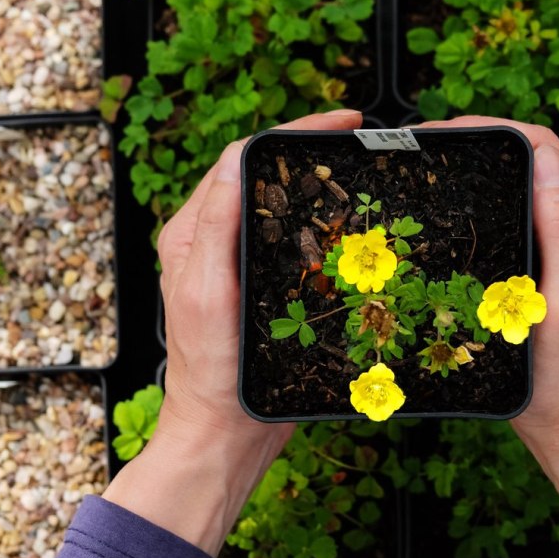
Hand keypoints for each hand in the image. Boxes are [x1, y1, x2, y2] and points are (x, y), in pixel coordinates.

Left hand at [103, 109, 363, 554]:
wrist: (225, 433)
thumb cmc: (212, 371)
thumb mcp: (206, 292)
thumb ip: (216, 226)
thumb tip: (238, 157)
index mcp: (195, 231)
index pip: (244, 158)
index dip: (293, 132)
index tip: (342, 124)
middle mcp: (216, 240)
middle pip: (267, 176)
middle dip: (312, 150)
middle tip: (361, 142)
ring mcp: (243, 264)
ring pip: (285, 207)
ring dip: (321, 185)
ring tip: (363, 175)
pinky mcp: (267, 288)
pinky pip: (297, 242)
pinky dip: (326, 226)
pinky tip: (355, 227)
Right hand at [416, 115, 558, 445]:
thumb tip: (544, 161)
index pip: (546, 148)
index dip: (496, 130)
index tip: (446, 134)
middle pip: (532, 156)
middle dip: (480, 140)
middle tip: (427, 145)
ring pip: (522, 179)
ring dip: (481, 164)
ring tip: (434, 165)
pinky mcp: (546, 260)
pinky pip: (517, 210)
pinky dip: (485, 196)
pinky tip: (455, 205)